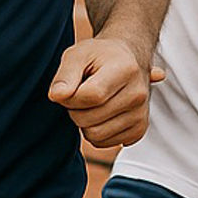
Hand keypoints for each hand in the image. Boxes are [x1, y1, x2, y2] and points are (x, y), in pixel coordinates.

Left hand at [48, 37, 164, 147]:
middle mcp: (138, 94)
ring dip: (85, 123)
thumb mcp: (78, 54)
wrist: (128, 60)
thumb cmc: (100, 57)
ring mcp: (140, 114)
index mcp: (126, 70)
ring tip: (92, 103)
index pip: (89, 97)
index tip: (72, 86)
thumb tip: (57, 95)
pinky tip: (102, 114)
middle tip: (82, 93)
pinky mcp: (139, 130)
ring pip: (95, 136)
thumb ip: (65, 74)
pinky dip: (96, 132)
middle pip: (88, 119)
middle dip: (75, 109)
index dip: (70, 97)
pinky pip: (104, 143)